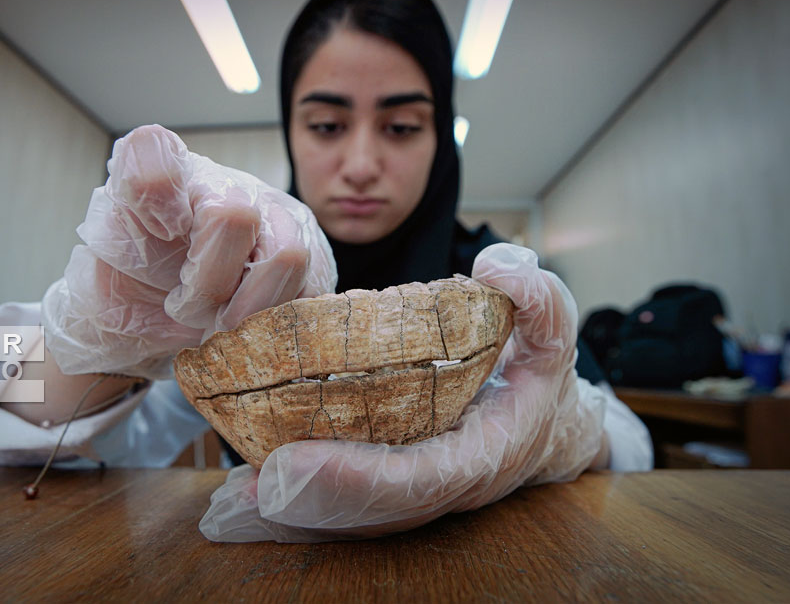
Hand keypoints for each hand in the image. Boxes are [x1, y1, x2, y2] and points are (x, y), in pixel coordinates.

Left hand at [42, 124, 336, 378]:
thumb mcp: (104, 275)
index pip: (150, 153)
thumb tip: (159, 231)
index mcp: (161, 178)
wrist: (172, 317)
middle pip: (232, 216)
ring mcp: (276, 212)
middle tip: (186, 306)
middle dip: (206, 287)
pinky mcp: (314, 252)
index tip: (159, 234)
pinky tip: (252, 319)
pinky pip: (311, 288)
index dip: (154, 186)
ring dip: (246, 309)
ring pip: (286, 255)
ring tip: (222, 319)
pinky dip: (277, 319)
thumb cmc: (139, 288)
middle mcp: (223, 182)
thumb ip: (116, 250)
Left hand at [199, 243, 605, 541]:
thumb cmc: (541, 377)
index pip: (418, 480)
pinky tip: (244, 501)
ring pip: (352, 519)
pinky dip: (296, 509)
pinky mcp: (392, 488)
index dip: (357, 479)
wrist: (545, 426)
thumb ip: (536, 301)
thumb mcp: (553, 333)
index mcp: (483, 455)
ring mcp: (416, 494)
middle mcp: (443, 486)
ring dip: (294, 515)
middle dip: (310, 503)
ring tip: (235, 501)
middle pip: (372, 512)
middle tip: (251, 486)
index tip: (293, 464)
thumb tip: (495, 271)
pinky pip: (343, 506)